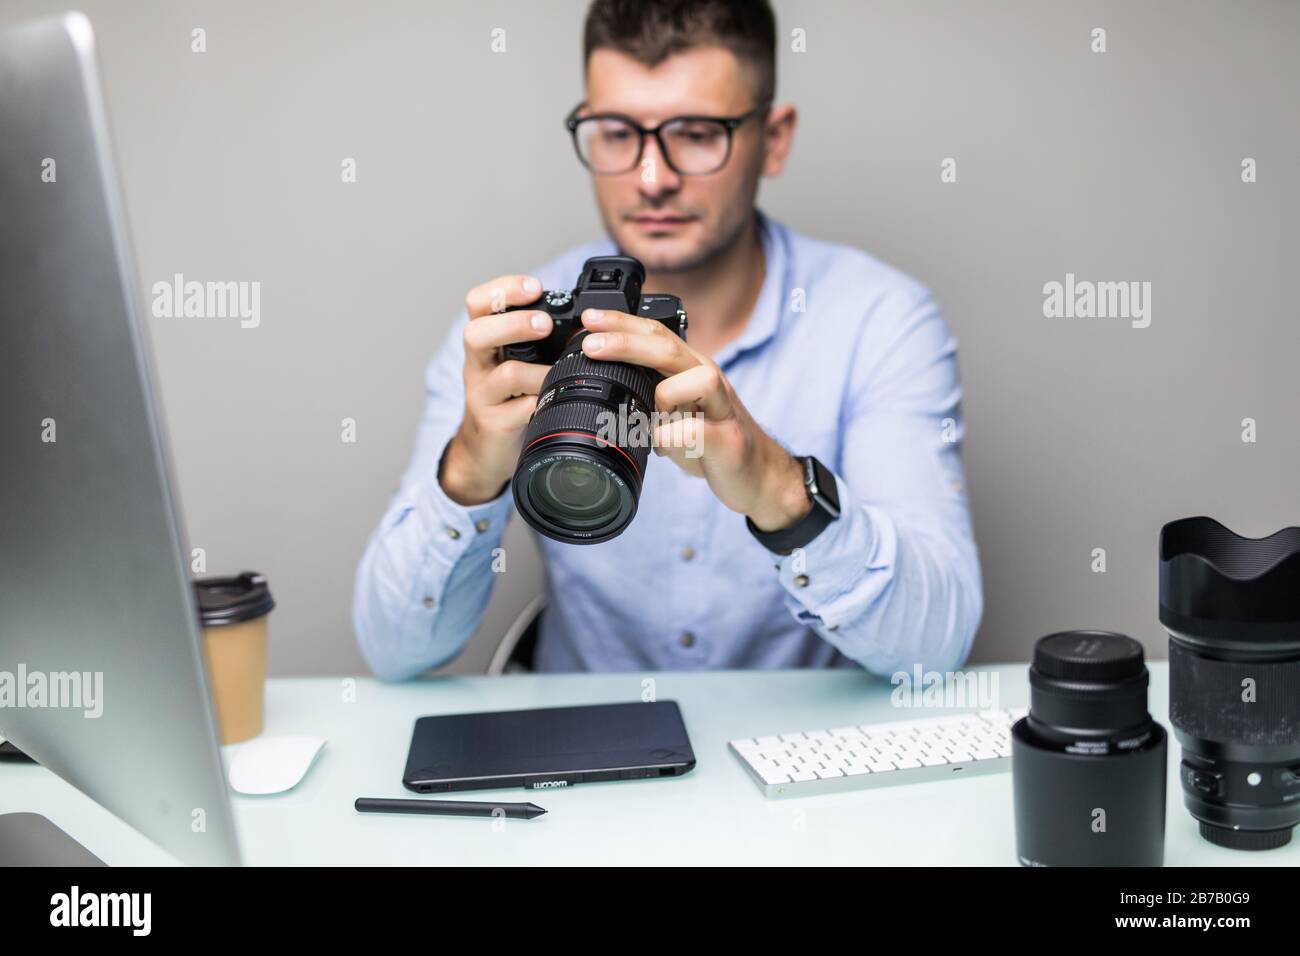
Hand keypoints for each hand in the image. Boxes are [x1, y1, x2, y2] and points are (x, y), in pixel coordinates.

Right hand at [440, 275, 552, 505]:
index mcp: (486, 341)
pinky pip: (520, 410)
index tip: (535, 286)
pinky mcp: (494, 423)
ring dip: (539, 371)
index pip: (479, 302)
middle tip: (546, 324)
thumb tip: (588, 318)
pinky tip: (554, 402)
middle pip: (477, 332)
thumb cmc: (509, 397)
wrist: (486, 449)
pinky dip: (542, 403)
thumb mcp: (517, 361)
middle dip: (515, 324)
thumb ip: (538, 340)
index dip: (503, 288)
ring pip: (505, 374)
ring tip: (557, 373)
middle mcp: (478, 364)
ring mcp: (483, 395)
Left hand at [579, 308, 811, 531]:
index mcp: (690, 368)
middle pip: (668, 348)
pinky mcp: (727, 439)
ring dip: (663, 396)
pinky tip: (661, 449)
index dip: (623, 323)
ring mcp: (722, 407)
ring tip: (647, 420)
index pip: (656, 334)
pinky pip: (696, 430)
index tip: (589, 319)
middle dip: (626, 342)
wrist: (758, 475)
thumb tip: (602, 388)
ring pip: (697, 379)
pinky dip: (671, 439)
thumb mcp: (674, 413)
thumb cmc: (710, 442)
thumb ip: (648, 396)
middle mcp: (708, 378)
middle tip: (591, 344)